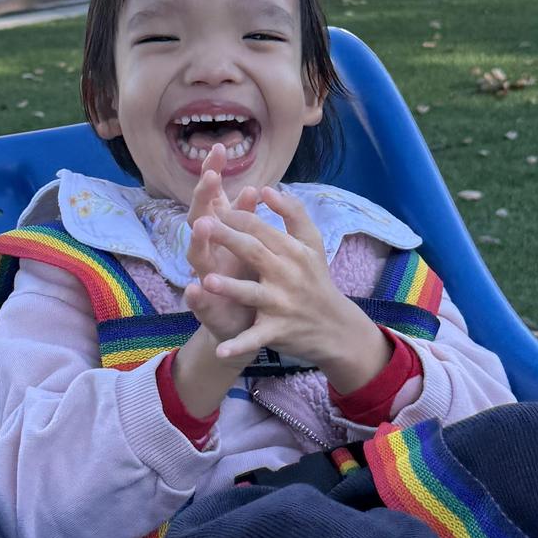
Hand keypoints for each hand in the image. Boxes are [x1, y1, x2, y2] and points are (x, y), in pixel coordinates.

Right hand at [183, 144, 259, 343]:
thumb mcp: (250, 245)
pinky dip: (196, 297)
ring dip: (198, 241)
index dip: (213, 174)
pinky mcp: (208, 307)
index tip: (220, 149)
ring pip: (196, 256)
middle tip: (211, 177)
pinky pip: (199, 301)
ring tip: (202, 226)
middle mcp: (209, 251)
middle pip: (200, 219)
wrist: (245, 324)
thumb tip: (255, 187)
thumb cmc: (246, 276)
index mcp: (221, 235)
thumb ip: (248, 218)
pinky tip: (194, 289)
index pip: (214, 198)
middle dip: (203, 199)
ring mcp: (206, 277)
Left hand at [196, 187, 390, 393]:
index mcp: (292, 250)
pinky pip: (255, 338)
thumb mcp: (312, 243)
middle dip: (228, 238)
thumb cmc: (316, 278)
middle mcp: (286, 274)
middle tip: (202, 224)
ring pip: (251, 294)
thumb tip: (267, 188)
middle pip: (253, 252)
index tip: (213, 205)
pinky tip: (220, 349)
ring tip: (207, 280)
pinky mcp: (277, 331)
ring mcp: (281, 304)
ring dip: (230, 288)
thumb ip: (293, 213)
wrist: (335, 326)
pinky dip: (239, 345)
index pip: (261, 228)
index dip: (237, 216)